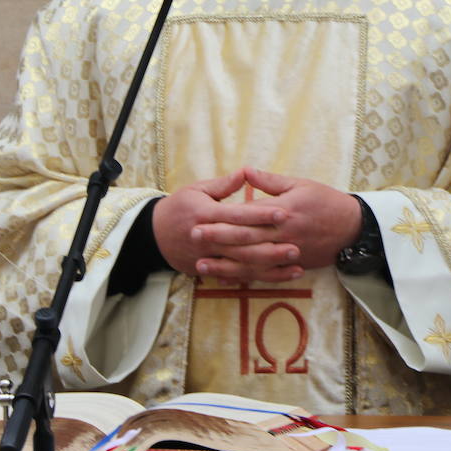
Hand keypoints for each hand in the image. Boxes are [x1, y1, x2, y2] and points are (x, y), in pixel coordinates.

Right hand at [152, 170, 300, 281]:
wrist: (153, 236)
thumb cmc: (179, 207)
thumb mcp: (197, 190)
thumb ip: (224, 185)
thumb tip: (246, 172)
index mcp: (206, 214)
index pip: (237, 215)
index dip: (260, 215)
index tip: (283, 213)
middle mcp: (208, 238)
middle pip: (243, 244)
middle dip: (270, 246)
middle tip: (297, 246)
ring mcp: (208, 257)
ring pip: (243, 265)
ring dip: (270, 267)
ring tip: (296, 265)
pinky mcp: (209, 271)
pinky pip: (238, 277)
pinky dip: (259, 278)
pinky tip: (280, 277)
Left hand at [213, 168, 360, 270]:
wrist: (353, 228)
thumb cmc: (325, 201)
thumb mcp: (299, 184)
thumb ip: (269, 181)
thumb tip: (244, 170)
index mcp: (283, 210)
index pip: (248, 215)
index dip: (223, 217)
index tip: (200, 217)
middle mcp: (283, 233)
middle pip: (245, 238)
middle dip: (217, 239)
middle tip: (193, 238)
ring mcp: (287, 252)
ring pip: (251, 260)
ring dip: (225, 263)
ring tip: (201, 264)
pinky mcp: (292, 265)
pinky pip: (264, 274)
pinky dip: (244, 277)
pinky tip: (226, 278)